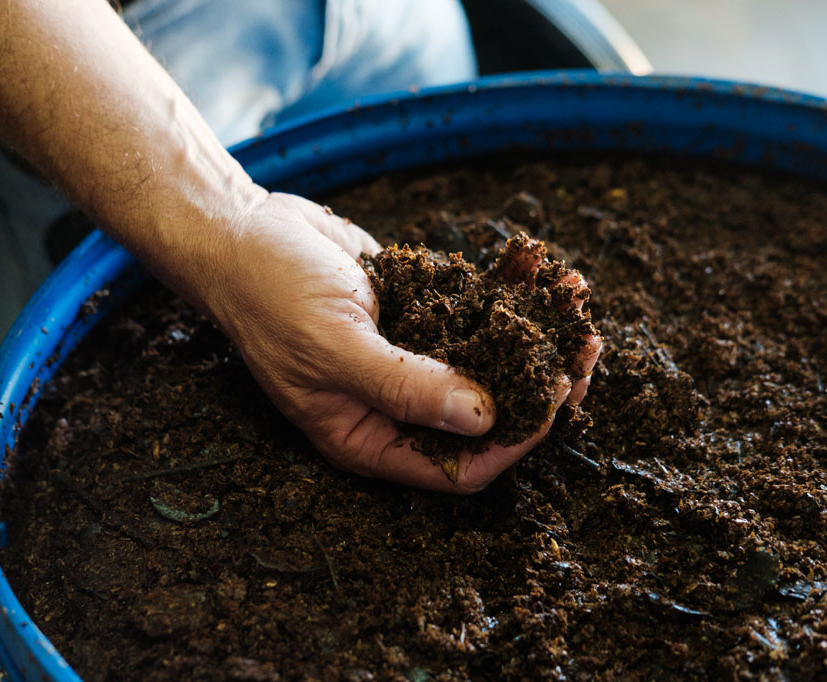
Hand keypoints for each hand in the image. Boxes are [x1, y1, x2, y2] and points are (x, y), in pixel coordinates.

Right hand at [202, 190, 600, 492]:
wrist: (243, 231)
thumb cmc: (269, 296)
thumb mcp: (335, 348)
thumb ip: (406, 387)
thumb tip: (482, 418)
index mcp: (370, 436)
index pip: (458, 467)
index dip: (512, 443)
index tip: (554, 400)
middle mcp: (396, 404)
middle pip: (484, 416)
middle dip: (537, 386)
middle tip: (583, 352)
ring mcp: (410, 357)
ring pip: (487, 362)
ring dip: (533, 337)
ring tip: (577, 305)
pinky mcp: (417, 312)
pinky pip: (473, 314)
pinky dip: (507, 296)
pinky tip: (540, 272)